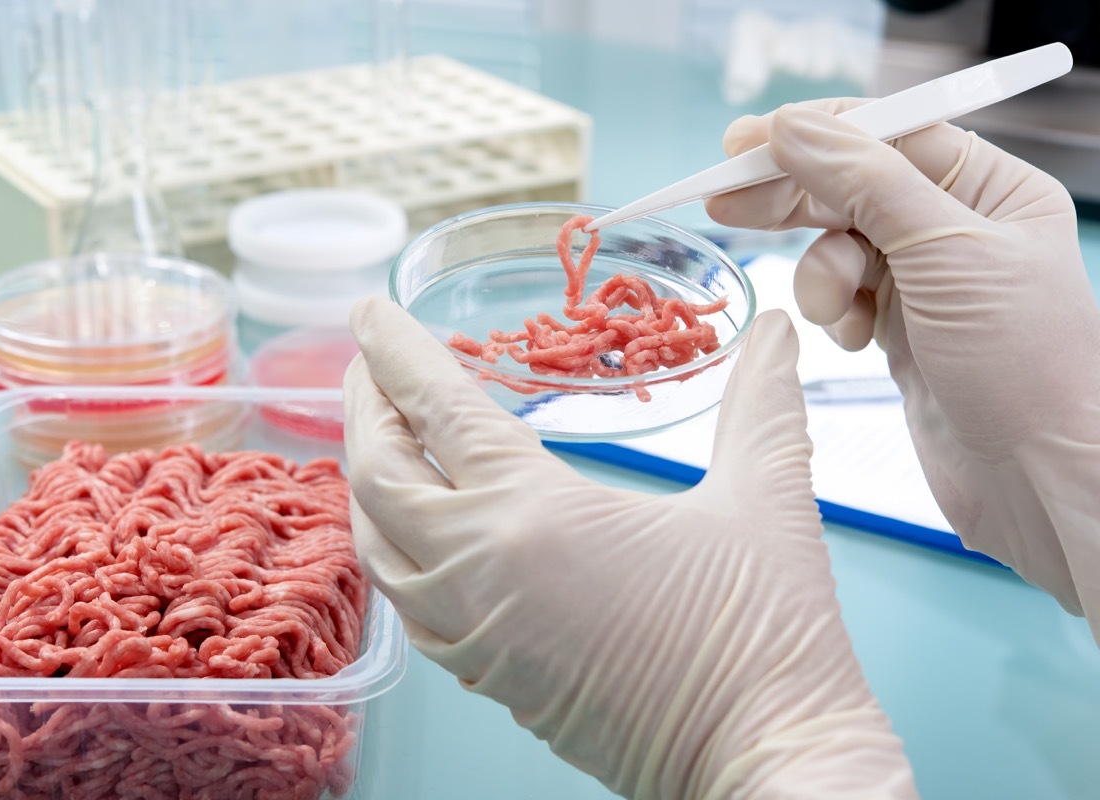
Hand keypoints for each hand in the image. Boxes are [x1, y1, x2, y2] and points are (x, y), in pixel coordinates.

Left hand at [343, 298, 915, 798]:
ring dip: (369, 481)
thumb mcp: (766, 502)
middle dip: (364, 408)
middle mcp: (480, 571)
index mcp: (535, 513)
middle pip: (379, 475)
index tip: (369, 311)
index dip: (396, 352)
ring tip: (385, 439)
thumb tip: (775, 330)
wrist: (761, 760)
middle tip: (370, 366)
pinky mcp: (485, 678)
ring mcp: (473, 633)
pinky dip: (392, 549)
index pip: (438, 410)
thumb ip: (762, 403)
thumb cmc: (763, 638)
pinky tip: (417, 533)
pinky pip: (406, 604)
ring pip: (377, 545)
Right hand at [705, 102, 1099, 633]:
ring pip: (837, 247)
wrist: (1036, 478)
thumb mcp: (945, 254)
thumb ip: (865, 182)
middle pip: (851, 188)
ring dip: (821, 274)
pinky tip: (855, 339)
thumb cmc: (1025, 366)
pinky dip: (834, 314)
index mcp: (991, 190)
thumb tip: (793, 128)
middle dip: (794, 199)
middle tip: (726, 202)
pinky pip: (841, 298)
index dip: (814, 135)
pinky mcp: (900, 331)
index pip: (887, 136)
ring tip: (837, 310)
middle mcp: (958, 229)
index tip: (744, 143)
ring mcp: (927, 283)